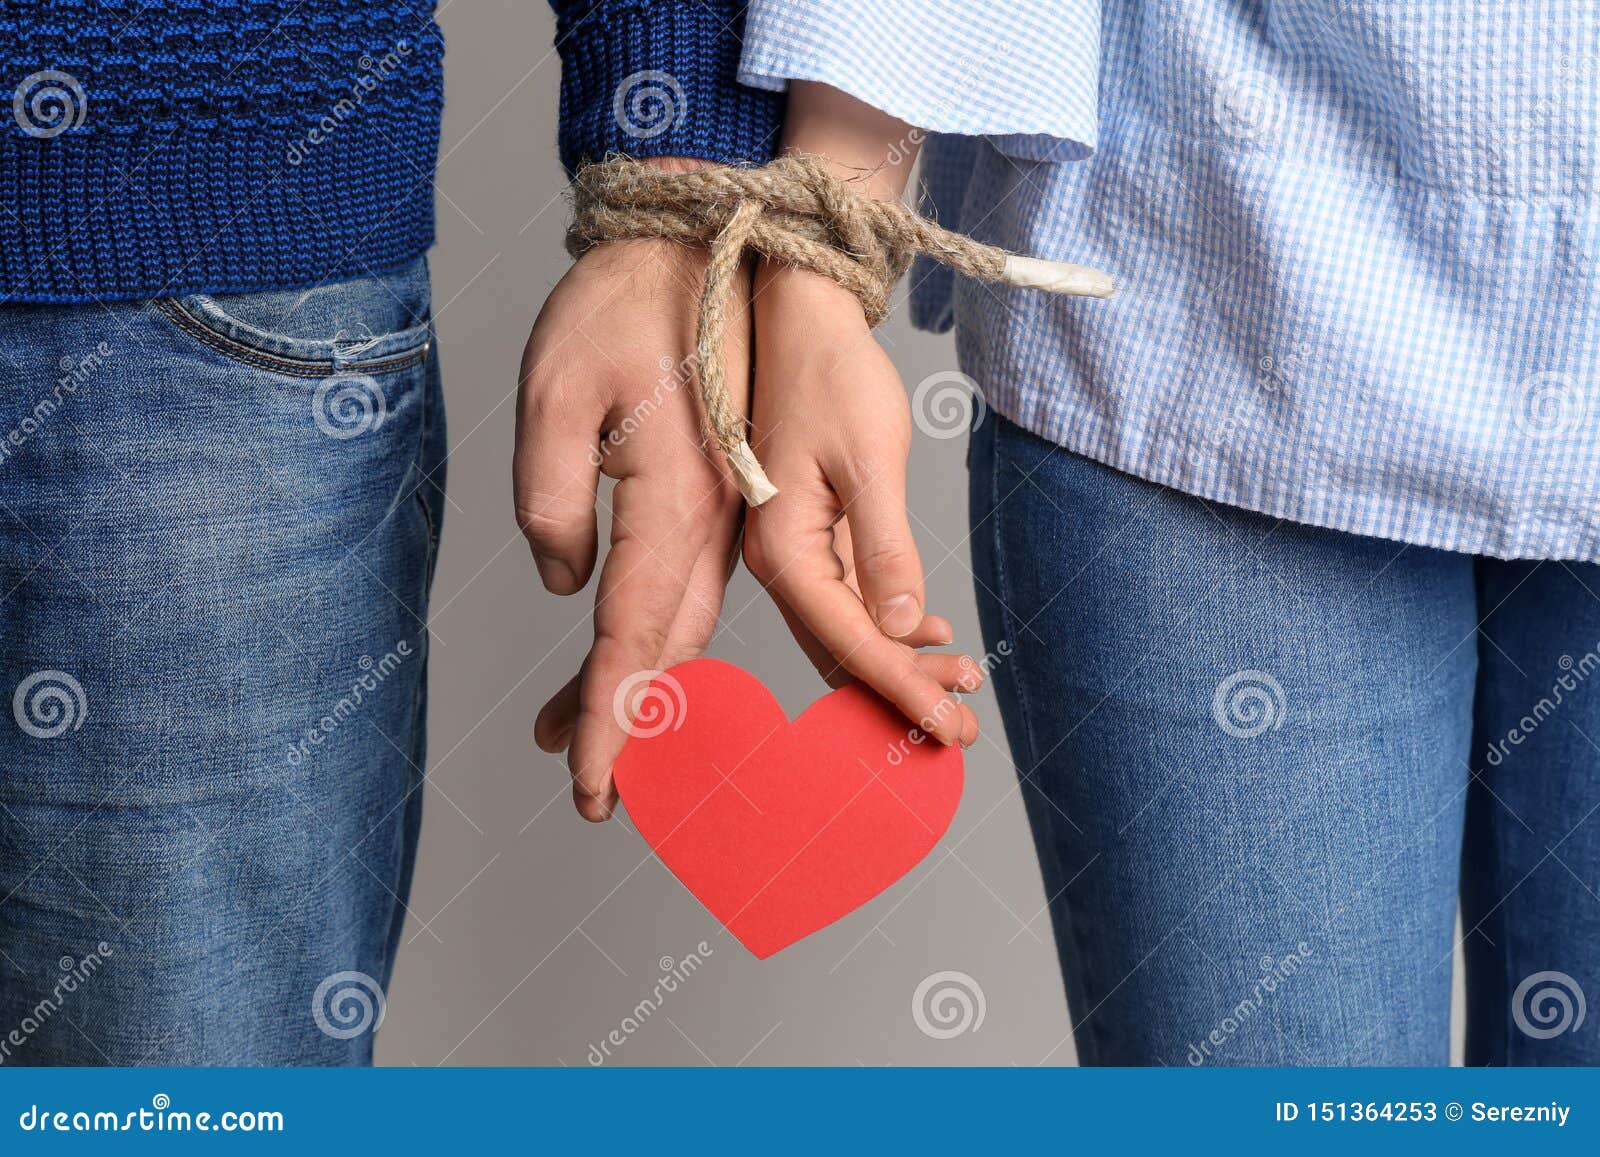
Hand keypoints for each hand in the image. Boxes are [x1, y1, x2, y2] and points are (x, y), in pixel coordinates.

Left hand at [516, 203, 749, 820]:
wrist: (695, 248)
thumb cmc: (619, 308)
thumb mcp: (553, 391)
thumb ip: (548, 498)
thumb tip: (567, 582)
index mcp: (677, 500)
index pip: (634, 635)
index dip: (610, 716)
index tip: (589, 786)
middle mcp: (714, 521)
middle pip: (670, 648)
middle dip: (626, 721)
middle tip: (583, 783)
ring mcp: (724, 510)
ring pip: (684, 623)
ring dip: (638, 682)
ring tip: (575, 729)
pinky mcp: (718, 496)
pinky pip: (689, 585)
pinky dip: (653, 632)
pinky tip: (618, 646)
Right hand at [741, 263, 980, 745]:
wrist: (803, 321)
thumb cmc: (832, 377)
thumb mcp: (869, 459)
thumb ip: (884, 546)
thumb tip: (901, 624)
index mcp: (785, 549)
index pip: (851, 640)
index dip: (904, 688)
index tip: (952, 727)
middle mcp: (781, 560)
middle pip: (844, 650)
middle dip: (905, 691)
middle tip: (964, 730)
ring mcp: (795, 552)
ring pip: (848, 632)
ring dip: (901, 665)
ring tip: (959, 685)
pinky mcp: (813, 536)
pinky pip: (849, 601)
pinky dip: (891, 627)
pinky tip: (931, 635)